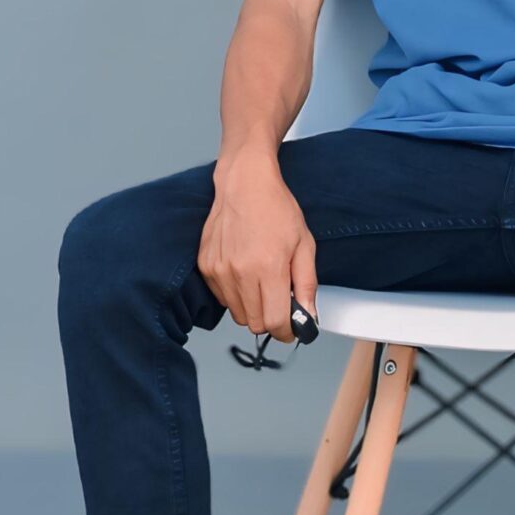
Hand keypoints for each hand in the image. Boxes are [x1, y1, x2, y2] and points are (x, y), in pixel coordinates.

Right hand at [198, 153, 316, 334]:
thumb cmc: (277, 209)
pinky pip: (222, 298)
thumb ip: (307, 284)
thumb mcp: (304, 244)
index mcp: (269, 268)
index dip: (287, 331)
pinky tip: (244, 270)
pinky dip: (235, 294)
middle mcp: (240, 273)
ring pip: (237, 314)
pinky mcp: (205, 267)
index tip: (292, 326)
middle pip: (255, 324)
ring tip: (261, 280)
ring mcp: (219, 271)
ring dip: (252, 307)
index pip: (275, 323)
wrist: (244, 183)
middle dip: (271, 319)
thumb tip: (308, 318)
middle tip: (279, 299)